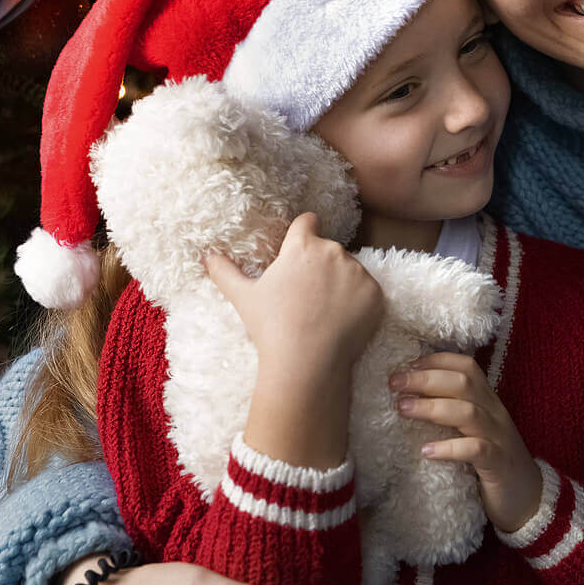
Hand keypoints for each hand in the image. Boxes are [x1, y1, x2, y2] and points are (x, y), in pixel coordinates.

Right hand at [205, 212, 384, 383]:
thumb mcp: (243, 298)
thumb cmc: (272, 328)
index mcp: (302, 246)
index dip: (303, 233)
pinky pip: (369, 291)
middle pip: (329, 250)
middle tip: (307, 297)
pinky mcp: (376, 293)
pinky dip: (360, 303)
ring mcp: (358, 272)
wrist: (307, 363)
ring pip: (350, 270)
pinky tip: (342, 322)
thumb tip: (206, 256)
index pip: (307, 222)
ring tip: (324, 313)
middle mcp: (333, 251)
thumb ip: (225, 272)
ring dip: (341, 284)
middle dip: (321, 267)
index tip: (300, 250)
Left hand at [390, 352, 543, 532]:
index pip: (466, 367)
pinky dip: (450, 448)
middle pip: (463, 383)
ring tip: (403, 409)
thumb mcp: (473, 430)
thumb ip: (451, 412)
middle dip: (426, 379)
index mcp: (487, 401)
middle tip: (395, 383)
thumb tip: (409, 397)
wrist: (528, 497)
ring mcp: (498, 437)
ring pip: (468, 412)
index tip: (407, 365)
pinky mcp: (498, 464)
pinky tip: (426, 451)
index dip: (437, 361)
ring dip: (432, 407)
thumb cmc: (492, 461)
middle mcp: (494, 413)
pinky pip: (476, 450)